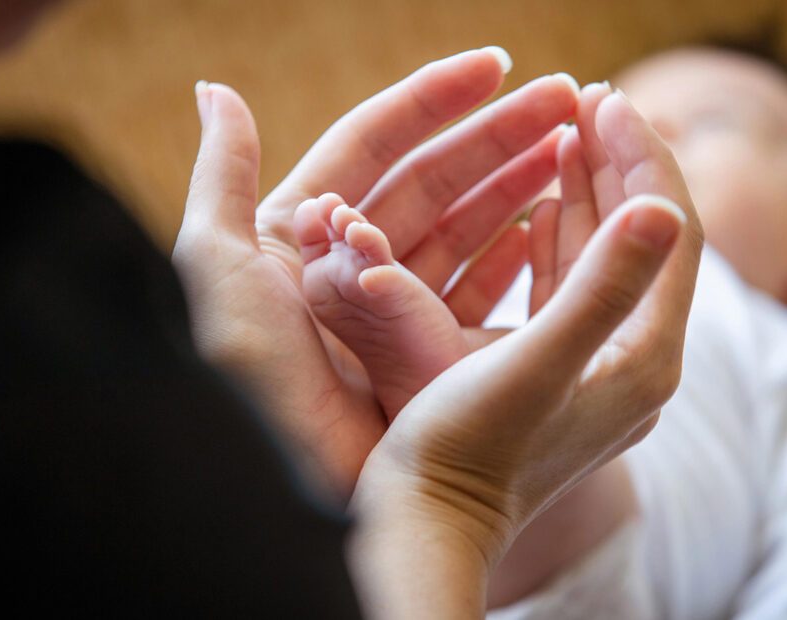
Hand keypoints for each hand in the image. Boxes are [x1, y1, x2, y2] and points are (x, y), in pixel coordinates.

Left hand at [172, 49, 578, 495]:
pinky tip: (548, 225)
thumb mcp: (215, 264)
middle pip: (433, 179)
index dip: (433, 100)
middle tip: (566, 97)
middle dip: (497, 135)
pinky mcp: (420, 355)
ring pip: (464, 229)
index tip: (496, 66)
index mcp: (298, 228)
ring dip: (515, 187)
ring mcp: (389, 310)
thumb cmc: (241, 373)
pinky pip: (475, 292)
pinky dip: (511, 257)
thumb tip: (216, 92)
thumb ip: (220, 176)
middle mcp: (347, 262)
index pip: (374, 142)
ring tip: (571, 149)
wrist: (276, 481)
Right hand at [349, 87, 702, 619]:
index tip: (607, 100)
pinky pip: (572, 286)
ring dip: (589, 193)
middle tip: (590, 99)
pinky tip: (544, 204)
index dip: (643, 161)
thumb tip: (667, 209)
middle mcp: (634, 361)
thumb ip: (605, 289)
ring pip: (606, 258)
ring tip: (569, 132)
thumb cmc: (467, 450)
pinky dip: (562, 237)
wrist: (429, 520)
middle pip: (643, 240)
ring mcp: (598, 366)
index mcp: (645, 358)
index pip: (669, 234)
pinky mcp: (561, 369)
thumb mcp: (535, 366)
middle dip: (619, 165)